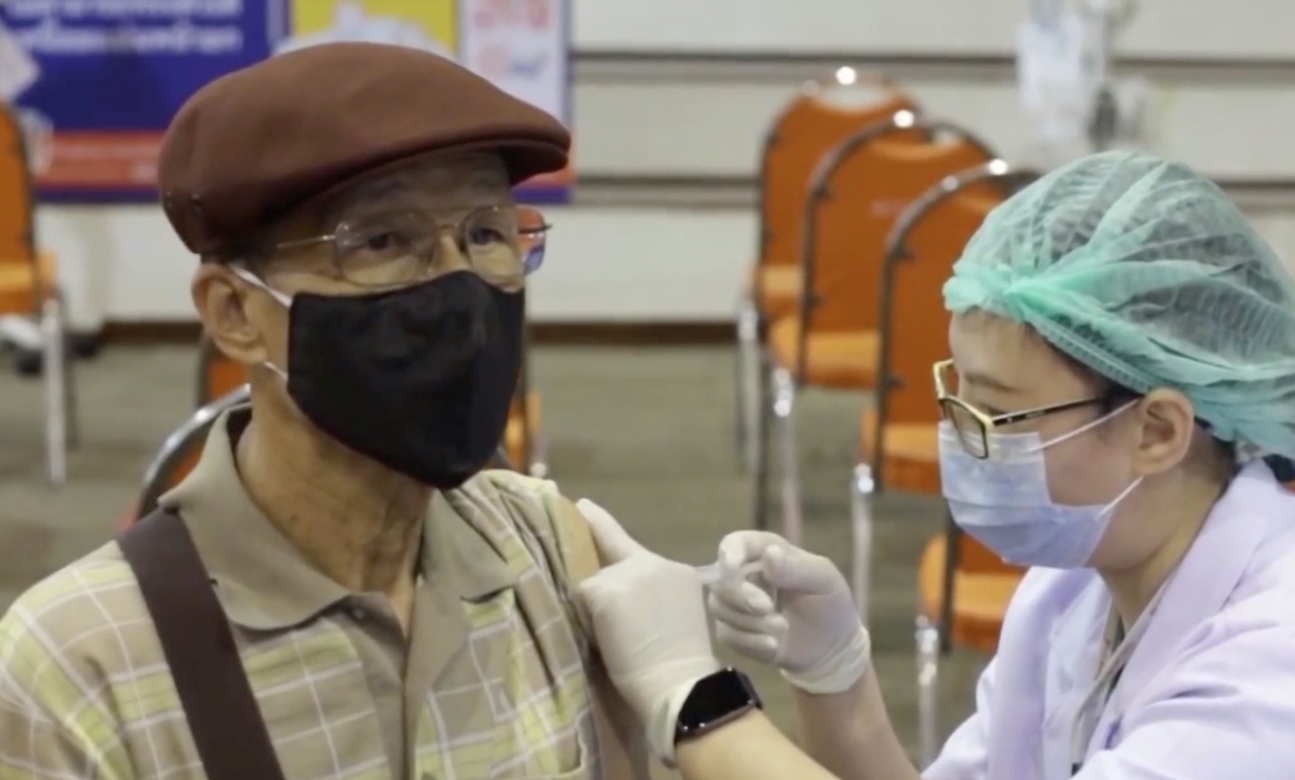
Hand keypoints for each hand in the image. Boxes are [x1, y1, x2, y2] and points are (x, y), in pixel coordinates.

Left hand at [573, 500, 721, 763]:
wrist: (682, 684)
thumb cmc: (681, 665)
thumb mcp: (674, 615)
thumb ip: (651, 596)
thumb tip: (621, 598)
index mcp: (676, 571)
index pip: (632, 547)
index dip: (602, 525)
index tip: (582, 505)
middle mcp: (654, 563)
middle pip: (610, 566)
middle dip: (605, 591)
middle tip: (619, 628)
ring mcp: (629, 573)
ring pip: (595, 585)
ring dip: (597, 608)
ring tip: (620, 641)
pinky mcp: (606, 589)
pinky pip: (582, 600)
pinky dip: (587, 619)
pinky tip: (609, 639)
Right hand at [708, 531, 870, 694]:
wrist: (831, 647)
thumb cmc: (829, 603)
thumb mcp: (824, 580)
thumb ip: (797, 567)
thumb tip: (769, 555)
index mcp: (765, 552)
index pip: (735, 543)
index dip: (730, 552)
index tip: (733, 566)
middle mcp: (744, 575)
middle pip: (720, 580)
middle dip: (741, 596)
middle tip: (767, 608)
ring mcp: (735, 605)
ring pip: (719, 608)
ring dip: (750, 623)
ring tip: (782, 629)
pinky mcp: (734, 632)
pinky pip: (726, 635)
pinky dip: (750, 642)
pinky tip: (773, 645)